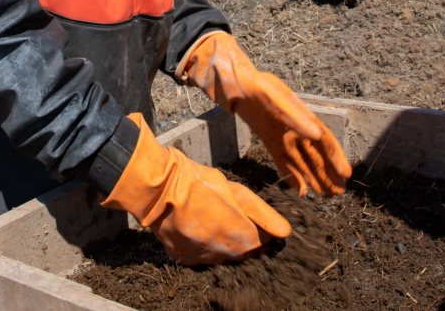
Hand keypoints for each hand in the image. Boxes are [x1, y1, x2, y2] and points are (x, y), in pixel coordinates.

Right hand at [100, 113, 289, 265]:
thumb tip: (286, 232)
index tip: (261, 221)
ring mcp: (204, 260)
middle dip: (246, 237)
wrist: (159, 190)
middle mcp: (225, 256)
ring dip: (226, 242)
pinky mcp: (186, 260)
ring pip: (225, 256)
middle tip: (235, 215)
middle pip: (245, 252)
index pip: (264, 244)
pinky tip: (200, 227)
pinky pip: (204, 256)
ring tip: (215, 219)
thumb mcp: (234, 190)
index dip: (265, 231)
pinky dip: (206, 246)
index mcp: (240, 238)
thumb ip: (261, 213)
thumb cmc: (198, 183)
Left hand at [177, 31, 352, 194]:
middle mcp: (294, 126)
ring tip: (325, 195)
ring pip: (302, 160)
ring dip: (314, 177)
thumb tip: (316, 133)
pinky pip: (283, 161)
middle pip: (315, 153)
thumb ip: (293, 114)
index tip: (347, 174)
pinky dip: (292, 176)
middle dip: (328, 172)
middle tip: (339, 193)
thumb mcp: (272, 95)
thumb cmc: (252, 83)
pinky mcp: (269, 140)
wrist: (231, 79)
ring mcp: (282, 134)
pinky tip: (300, 190)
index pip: (323, 138)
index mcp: (299, 113)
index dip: (336, 156)